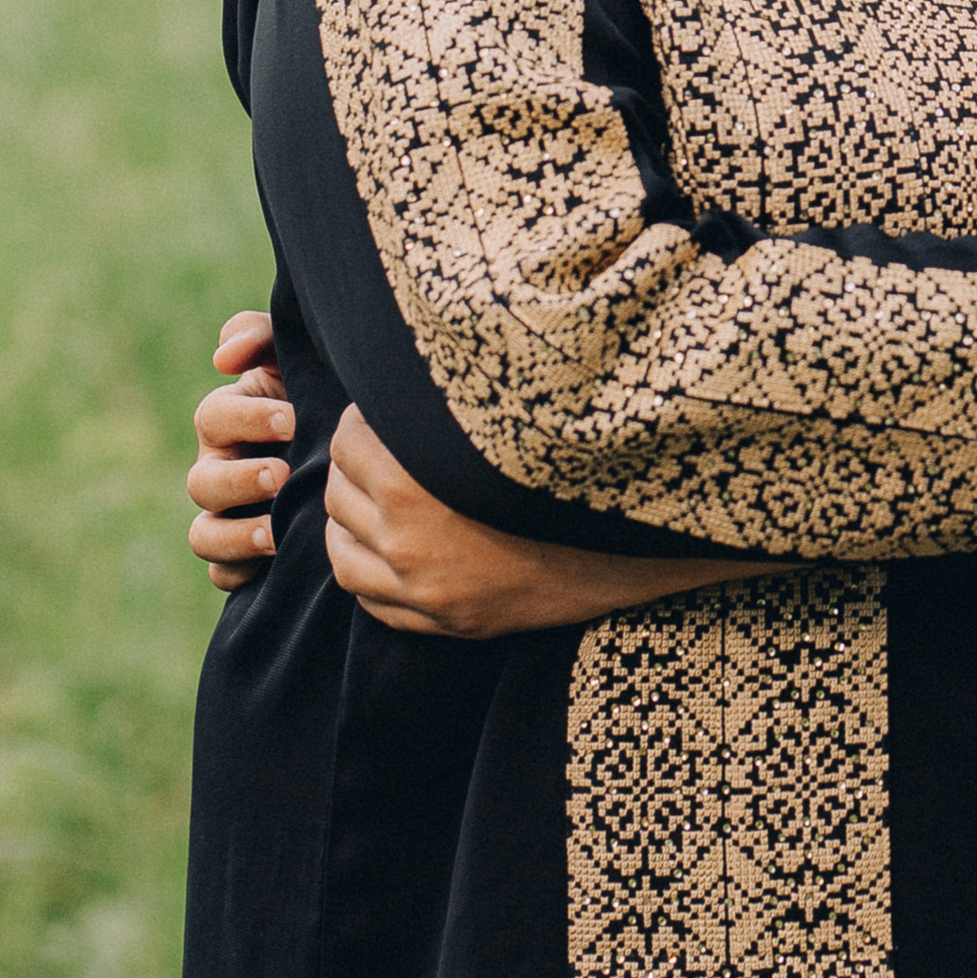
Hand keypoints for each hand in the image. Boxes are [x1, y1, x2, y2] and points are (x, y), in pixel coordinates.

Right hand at [188, 309, 296, 591]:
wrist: (358, 450)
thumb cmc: (320, 390)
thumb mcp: (294, 356)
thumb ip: (260, 336)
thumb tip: (223, 356)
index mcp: (230, 420)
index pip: (214, 417)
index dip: (247, 420)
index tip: (293, 420)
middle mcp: (221, 468)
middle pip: (203, 482)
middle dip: (240, 479)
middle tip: (282, 474)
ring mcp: (227, 515)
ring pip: (203, 534)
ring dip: (234, 534)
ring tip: (275, 531)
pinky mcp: (241, 556)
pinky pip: (221, 573)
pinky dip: (238, 570)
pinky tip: (273, 561)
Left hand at [323, 403, 757, 637]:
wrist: (636, 541)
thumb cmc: (575, 464)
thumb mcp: (507, 418)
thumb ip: (448, 398)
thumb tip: (403, 354)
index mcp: (416, 485)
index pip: (349, 439)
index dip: (368, 417)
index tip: (390, 409)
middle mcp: (410, 544)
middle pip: (340, 491)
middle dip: (358, 464)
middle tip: (388, 447)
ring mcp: (426, 592)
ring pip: (341, 550)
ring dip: (353, 518)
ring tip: (382, 495)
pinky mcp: (445, 623)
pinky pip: (369, 602)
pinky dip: (368, 571)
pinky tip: (389, 547)